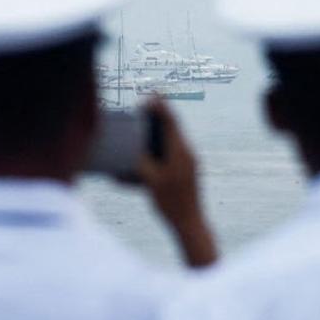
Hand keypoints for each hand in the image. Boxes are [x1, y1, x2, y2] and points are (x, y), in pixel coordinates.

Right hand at [135, 100, 216, 268]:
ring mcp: (188, 163)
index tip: (149, 96)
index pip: (170, 121)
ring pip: (173, 141)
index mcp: (180, 152)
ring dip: (160, 132)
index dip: (160, 107)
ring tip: (147, 124)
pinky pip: (173, 154)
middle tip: (146, 105)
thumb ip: (139, 163)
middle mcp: (187, 153)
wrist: (190, 223)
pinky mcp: (187, 172)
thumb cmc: (170, 203)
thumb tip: (129, 150)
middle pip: (172, 128)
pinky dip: (161, 149)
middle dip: (159, 116)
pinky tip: (151, 154)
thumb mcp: (149, 181)